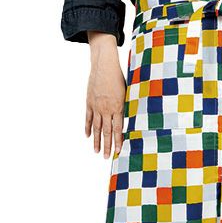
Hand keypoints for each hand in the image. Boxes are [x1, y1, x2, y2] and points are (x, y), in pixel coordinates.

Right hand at [86, 32, 125, 157]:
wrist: (104, 65)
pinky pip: (88, 118)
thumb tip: (133, 116)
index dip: (118, 141)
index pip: (118, 128)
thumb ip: (128, 105)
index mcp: (118, 107)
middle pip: (107, 131)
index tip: (118, 151)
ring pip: (97, 127)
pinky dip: (88, 127)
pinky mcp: (89, 102)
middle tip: (107, 157)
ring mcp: (96, 106)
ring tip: (97, 151)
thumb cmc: (119, 77)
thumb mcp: (127, 91)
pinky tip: (88, 136)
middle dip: (108, 145)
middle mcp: (107, 109)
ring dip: (97, 140)